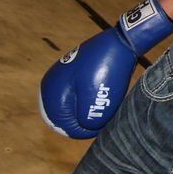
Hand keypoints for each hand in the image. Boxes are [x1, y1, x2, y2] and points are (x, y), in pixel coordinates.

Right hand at [39, 0, 172, 138]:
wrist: (120, 41)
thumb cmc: (108, 68)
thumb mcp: (98, 97)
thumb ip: (88, 118)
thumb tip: (85, 127)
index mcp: (52, 91)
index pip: (61, 124)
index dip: (82, 131)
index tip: (100, 128)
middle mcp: (51, 85)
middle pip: (64, 116)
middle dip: (83, 121)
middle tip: (104, 120)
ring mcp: (62, 79)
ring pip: (72, 106)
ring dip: (87, 111)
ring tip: (106, 107)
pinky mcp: (73, 75)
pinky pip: (77, 96)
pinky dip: (89, 100)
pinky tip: (103, 97)